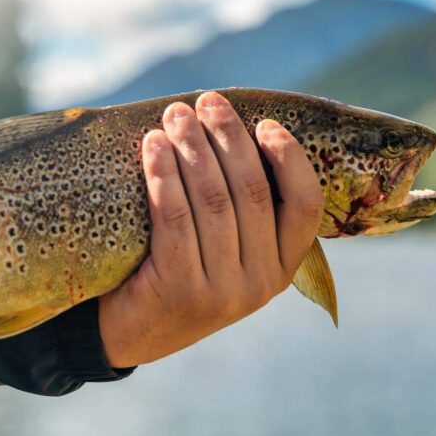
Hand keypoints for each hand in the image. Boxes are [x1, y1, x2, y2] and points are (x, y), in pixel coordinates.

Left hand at [98, 91, 323, 367]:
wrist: (129, 333)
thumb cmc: (180, 272)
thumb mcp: (226, 251)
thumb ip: (242, 207)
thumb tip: (235, 125)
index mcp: (283, 268)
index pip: (306, 206)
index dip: (289, 158)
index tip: (265, 122)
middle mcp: (261, 283)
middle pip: (252, 192)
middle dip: (229, 138)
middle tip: (207, 102)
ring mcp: (223, 291)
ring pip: (213, 200)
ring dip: (193, 148)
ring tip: (175, 115)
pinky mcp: (179, 290)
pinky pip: (175, 217)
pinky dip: (164, 175)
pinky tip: (153, 147)